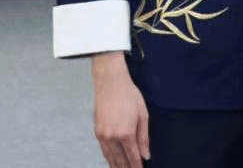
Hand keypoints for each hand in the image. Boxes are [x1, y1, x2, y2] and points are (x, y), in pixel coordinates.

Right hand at [91, 52, 149, 167]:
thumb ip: (144, 138)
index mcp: (126, 133)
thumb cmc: (129, 96)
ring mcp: (103, 136)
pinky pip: (103, 150)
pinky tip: (112, 162)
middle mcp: (112, 137)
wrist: (110, 83)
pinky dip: (108, 158)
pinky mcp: (97, 132)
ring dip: (116, 166)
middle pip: (120, 160)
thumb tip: (146, 155)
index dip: (137, 166)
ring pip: (110, 157)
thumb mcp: (142, 115)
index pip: (133, 157)